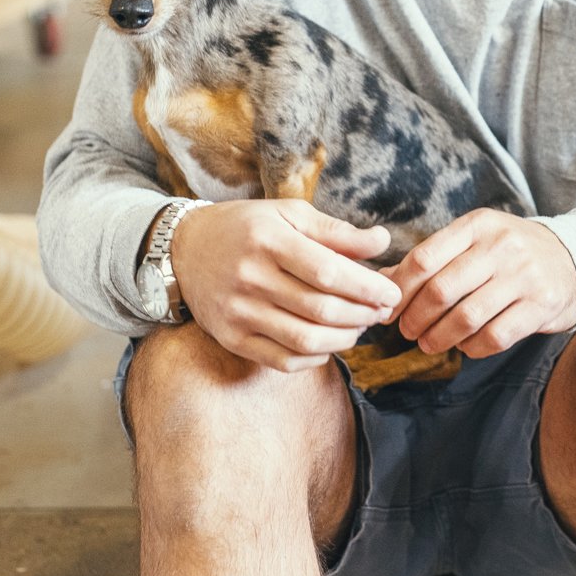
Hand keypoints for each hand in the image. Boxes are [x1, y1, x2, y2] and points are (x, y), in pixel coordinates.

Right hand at [169, 198, 401, 372]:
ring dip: (344, 339)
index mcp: (269, 241)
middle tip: (383, 311)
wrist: (184, 249)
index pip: (328, 272)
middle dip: (363, 314)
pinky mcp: (231, 338)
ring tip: (361, 326)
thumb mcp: (289, 214)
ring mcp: (238, 313)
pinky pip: (282, 360)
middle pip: (321, 309)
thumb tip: (382, 242)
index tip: (392, 293)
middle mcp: (251, 278)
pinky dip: (315, 357)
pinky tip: (330, 343)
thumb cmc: (247, 227)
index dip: (367, 287)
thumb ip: (337, 232)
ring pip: (305, 339)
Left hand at [385, 209, 575, 357]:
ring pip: (466, 317)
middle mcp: (502, 246)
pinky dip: (473, 347)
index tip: (389, 310)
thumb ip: (433, 258)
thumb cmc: (510, 252)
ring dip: (439, 338)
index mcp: (478, 225)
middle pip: (440, 290)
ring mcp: (525, 276)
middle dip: (415, 319)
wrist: (574, 258)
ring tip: (429, 343)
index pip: (425, 258)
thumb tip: (383, 282)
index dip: (399, 291)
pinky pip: (495, 336)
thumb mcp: (475, 240)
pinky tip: (466, 346)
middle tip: (407, 332)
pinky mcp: (542, 305)